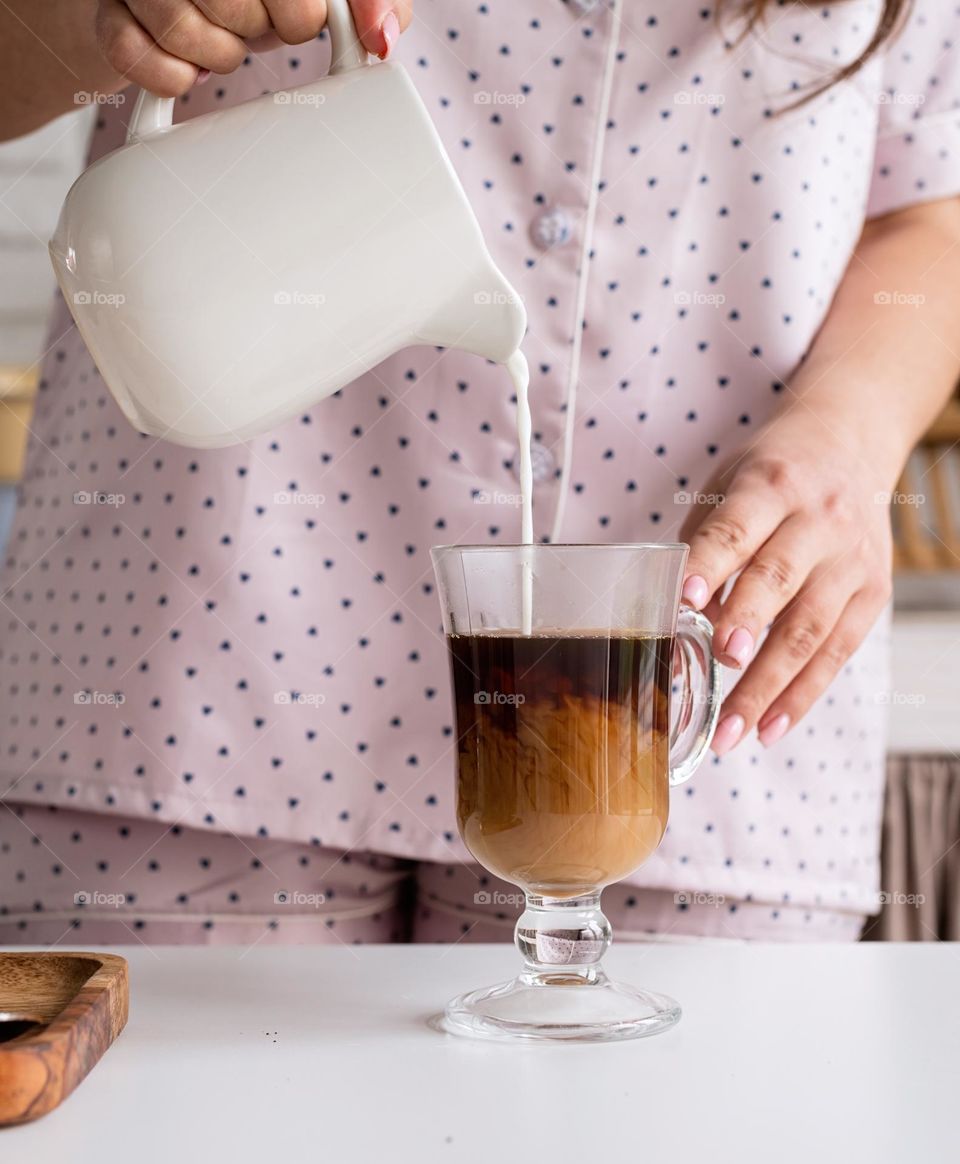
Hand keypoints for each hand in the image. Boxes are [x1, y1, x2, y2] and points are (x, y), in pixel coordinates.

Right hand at [96, 0, 412, 95]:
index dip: (301, 12)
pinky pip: (132, 51)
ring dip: (215, 55)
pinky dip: (169, 77)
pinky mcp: (106, 10)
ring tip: (224, 47)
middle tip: (256, 28)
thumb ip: (368, 0)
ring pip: (179, 23)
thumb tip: (381, 41)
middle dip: (258, 28)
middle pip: (234, 1)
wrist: (169, 8)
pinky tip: (186, 71)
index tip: (306, 22)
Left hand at [679, 412, 893, 754]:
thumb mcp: (729, 483)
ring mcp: (851, 559)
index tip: (685, 599)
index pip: (736, 529)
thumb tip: (683, 618)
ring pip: (810, 629)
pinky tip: (769, 728)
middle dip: (747, 626)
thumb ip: (703, 544)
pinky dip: (802, 695)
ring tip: (731, 730)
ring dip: (768, 686)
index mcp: (771, 486)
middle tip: (720, 662)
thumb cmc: (775, 472)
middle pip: (779, 580)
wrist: (853, 442)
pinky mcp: (874, 592)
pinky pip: (837, 653)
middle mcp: (818, 521)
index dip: (710, 565)